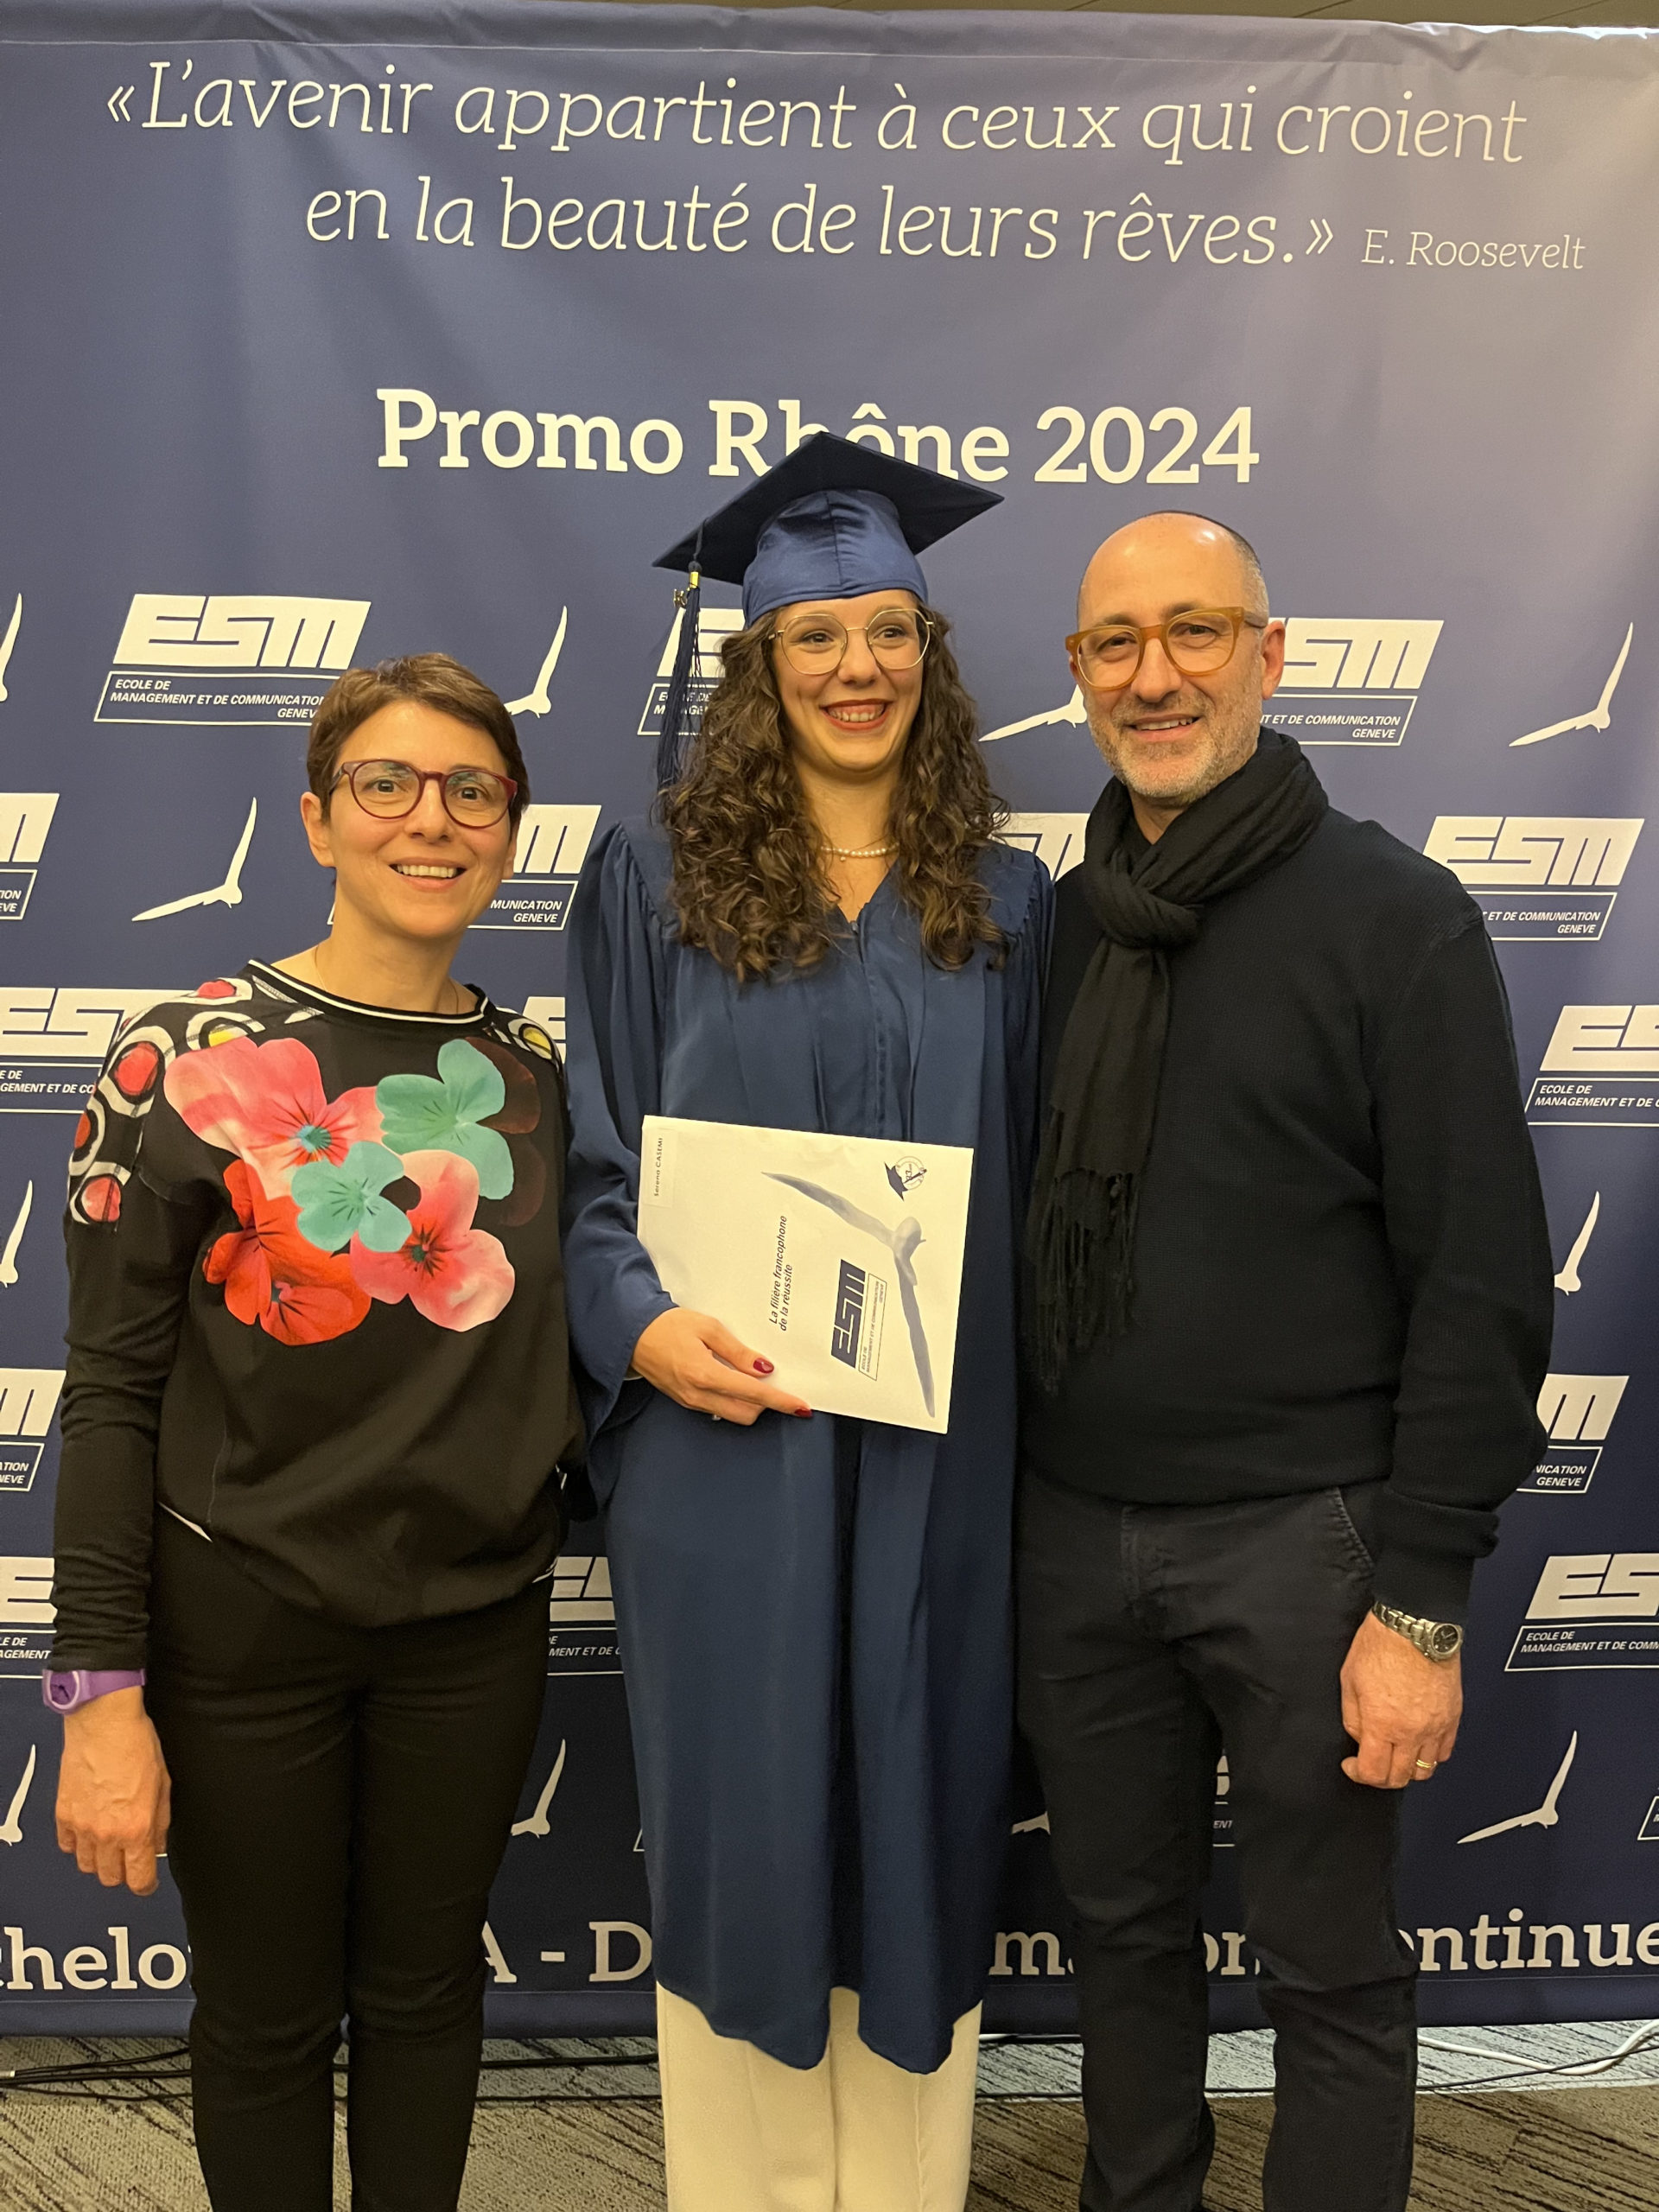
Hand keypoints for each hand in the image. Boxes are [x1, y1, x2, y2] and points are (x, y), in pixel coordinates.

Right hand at [55, 1688, 171, 1895]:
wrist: (104, 1722)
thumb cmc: (136, 1745)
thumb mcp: (164, 1785)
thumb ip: (160, 1822)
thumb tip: (156, 1846)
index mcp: (137, 1828)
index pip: (138, 1880)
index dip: (146, 1884)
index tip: (147, 1881)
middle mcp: (107, 1834)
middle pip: (110, 1878)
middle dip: (123, 1871)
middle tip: (130, 1855)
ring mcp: (82, 1827)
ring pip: (87, 1866)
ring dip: (100, 1859)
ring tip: (109, 1840)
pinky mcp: (63, 1815)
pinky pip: (68, 1846)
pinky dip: (78, 1844)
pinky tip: (89, 1828)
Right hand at [632, 1308, 811, 1426]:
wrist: (633, 1335)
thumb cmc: (667, 1326)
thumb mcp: (708, 1328)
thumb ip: (738, 1351)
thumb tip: (764, 1368)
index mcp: (705, 1374)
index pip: (753, 1393)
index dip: (780, 1400)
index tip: (800, 1405)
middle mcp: (699, 1395)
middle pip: (747, 1413)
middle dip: (767, 1403)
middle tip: (777, 1382)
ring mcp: (692, 1402)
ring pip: (734, 1415)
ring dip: (751, 1403)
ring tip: (755, 1380)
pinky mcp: (688, 1403)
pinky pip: (719, 1410)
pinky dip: (735, 1401)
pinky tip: (736, 1383)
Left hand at [1340, 1610, 1461, 1788]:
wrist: (1415, 1625)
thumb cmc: (1381, 1645)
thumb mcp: (1349, 1681)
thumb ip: (1353, 1718)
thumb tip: (1360, 1739)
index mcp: (1383, 1724)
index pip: (1374, 1773)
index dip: (1358, 1774)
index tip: (1352, 1765)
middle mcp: (1412, 1732)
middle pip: (1401, 1778)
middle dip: (1382, 1776)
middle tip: (1372, 1762)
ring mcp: (1436, 1726)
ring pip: (1425, 1770)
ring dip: (1408, 1768)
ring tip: (1396, 1753)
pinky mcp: (1452, 1717)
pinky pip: (1444, 1751)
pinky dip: (1431, 1755)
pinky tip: (1418, 1743)